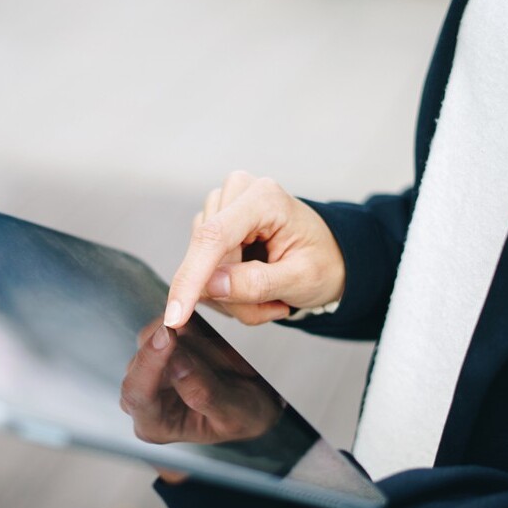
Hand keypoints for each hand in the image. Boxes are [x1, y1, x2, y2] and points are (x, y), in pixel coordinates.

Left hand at [120, 320, 282, 449]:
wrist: (255, 400)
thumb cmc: (243, 416)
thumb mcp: (235, 414)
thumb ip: (203, 393)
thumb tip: (175, 362)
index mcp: (153, 426)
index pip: (136, 394)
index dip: (150, 362)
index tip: (169, 335)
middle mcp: (142, 398)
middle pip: (147, 358)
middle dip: (192, 352)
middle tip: (233, 362)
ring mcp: (147, 369)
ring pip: (158, 336)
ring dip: (200, 341)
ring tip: (233, 364)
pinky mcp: (157, 345)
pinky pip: (170, 323)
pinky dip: (197, 328)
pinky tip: (220, 347)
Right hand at [163, 171, 345, 327]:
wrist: (331, 256)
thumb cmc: (323, 262)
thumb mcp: (302, 279)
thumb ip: (257, 283)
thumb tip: (210, 287)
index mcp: (264, 198)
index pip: (213, 237)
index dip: (191, 276)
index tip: (176, 314)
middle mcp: (236, 193)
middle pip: (206, 259)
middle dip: (233, 296)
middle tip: (273, 306)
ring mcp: (221, 208)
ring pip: (203, 270)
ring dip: (233, 297)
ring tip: (270, 294)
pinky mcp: (212, 227)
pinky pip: (204, 272)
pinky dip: (229, 292)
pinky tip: (254, 286)